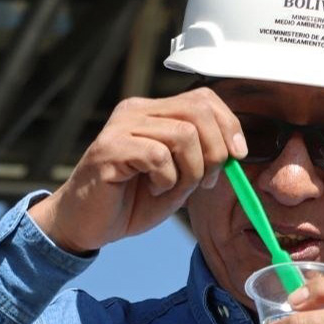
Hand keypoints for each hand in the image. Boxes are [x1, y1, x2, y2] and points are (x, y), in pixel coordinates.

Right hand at [27, 88, 247, 254]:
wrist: (87, 224)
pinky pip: (158, 156)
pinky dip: (166, 179)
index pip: (203, 99)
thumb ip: (202, 159)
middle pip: (198, 110)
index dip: (229, 125)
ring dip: (190, 170)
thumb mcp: (178, 178)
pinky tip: (152, 189)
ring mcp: (120, 127)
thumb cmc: (130, 202)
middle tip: (203, 181)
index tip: (237, 156)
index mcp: (153, 112)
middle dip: (215, 151)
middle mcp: (136, 111)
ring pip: (183, 134)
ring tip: (172, 188)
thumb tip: (236, 150)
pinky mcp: (109, 149)